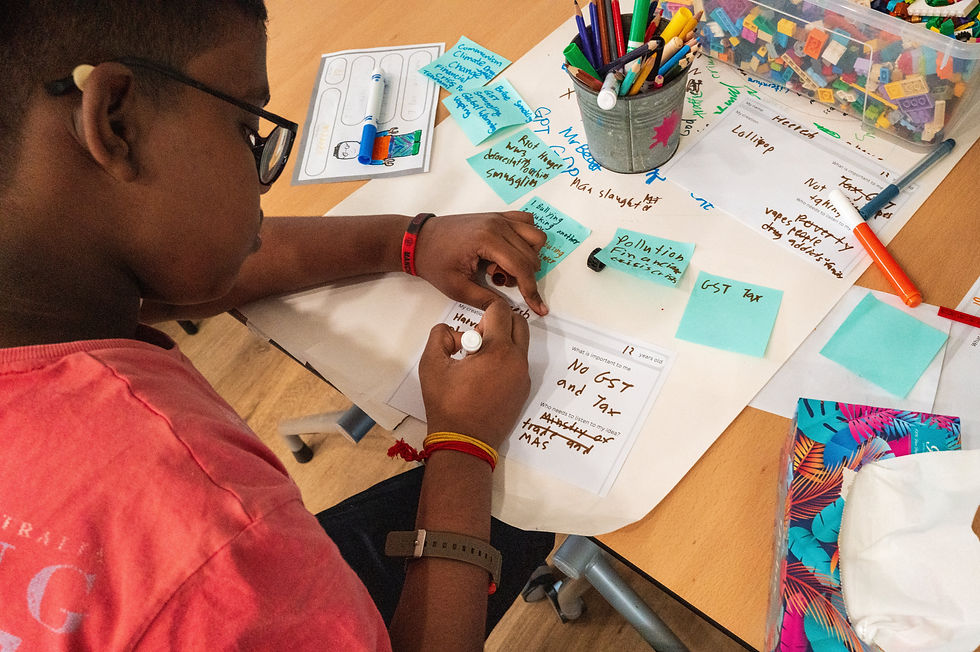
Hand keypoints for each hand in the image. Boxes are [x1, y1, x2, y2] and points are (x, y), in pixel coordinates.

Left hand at [414, 211, 548, 315]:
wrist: (419, 240)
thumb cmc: (434, 261)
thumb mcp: (457, 288)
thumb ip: (485, 300)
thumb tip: (507, 310)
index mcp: (487, 240)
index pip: (522, 267)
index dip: (532, 291)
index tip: (539, 307)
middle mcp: (497, 225)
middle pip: (532, 254)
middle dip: (522, 275)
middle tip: (497, 280)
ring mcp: (499, 218)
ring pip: (535, 236)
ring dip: (527, 256)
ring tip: (502, 266)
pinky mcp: (497, 216)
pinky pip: (526, 222)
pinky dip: (526, 238)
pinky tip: (508, 252)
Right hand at [418, 300, 530, 448]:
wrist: (464, 441)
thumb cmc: (447, 405)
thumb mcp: (431, 364)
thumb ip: (440, 335)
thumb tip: (455, 333)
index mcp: (498, 350)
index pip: (501, 311)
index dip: (485, 310)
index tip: (472, 325)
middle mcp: (517, 361)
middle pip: (518, 323)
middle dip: (499, 322)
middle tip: (477, 338)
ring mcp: (523, 377)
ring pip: (520, 344)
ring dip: (503, 341)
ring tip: (478, 359)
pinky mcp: (523, 391)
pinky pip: (519, 363)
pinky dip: (505, 360)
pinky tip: (485, 376)